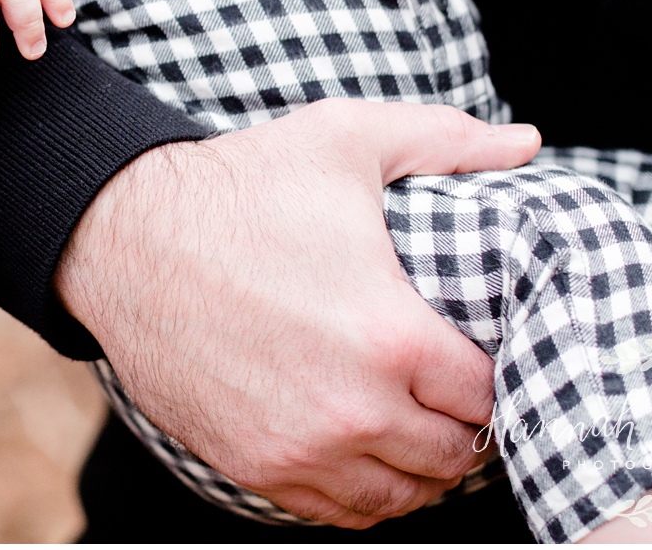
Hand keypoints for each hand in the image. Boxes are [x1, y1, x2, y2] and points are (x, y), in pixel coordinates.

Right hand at [56, 99, 541, 527]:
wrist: (123, 238)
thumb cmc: (237, 187)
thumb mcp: (344, 140)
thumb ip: (447, 139)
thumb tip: (527, 142)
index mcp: (391, 334)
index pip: (491, 394)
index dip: (496, 372)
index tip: (479, 350)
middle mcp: (353, 408)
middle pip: (455, 455)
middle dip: (463, 420)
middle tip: (451, 385)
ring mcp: (301, 448)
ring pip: (403, 495)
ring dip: (419, 463)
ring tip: (414, 419)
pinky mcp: (255, 466)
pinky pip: (341, 511)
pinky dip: (364, 487)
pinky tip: (362, 444)